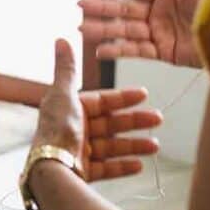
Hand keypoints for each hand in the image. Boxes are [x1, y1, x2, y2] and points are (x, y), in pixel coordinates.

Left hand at [31, 39, 162, 181]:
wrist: (50, 166)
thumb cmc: (56, 129)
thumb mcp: (63, 94)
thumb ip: (66, 69)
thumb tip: (61, 38)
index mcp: (69, 109)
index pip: (101, 101)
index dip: (122, 98)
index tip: (144, 95)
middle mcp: (74, 129)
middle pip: (110, 124)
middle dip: (134, 122)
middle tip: (158, 118)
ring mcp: (79, 152)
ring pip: (112, 147)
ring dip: (134, 145)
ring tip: (155, 146)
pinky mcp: (82, 171)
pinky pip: (107, 168)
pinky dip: (122, 166)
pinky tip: (140, 165)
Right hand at [80, 0, 209, 67]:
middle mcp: (158, 14)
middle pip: (123, 10)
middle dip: (101, 8)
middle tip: (80, 6)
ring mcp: (159, 33)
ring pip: (125, 31)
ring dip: (103, 30)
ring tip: (83, 29)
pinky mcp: (163, 52)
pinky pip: (136, 51)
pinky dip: (118, 51)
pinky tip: (101, 50)